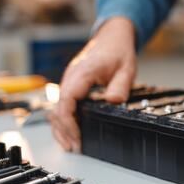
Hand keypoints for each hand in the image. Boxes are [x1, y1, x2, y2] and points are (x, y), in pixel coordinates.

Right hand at [49, 17, 136, 151]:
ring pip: (57, 108)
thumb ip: (120, 86)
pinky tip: (70, 132)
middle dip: (64, 130)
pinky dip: (64, 119)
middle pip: (58, 108)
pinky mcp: (71, 85)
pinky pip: (63, 104)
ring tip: (70, 145)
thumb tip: (114, 101)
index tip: (77, 136)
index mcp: (81, 73)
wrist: (112, 36)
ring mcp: (69, 81)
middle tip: (75, 147)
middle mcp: (71, 77)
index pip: (67, 101)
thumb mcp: (126, 68)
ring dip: (61, 127)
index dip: (69, 122)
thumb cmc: (118, 51)